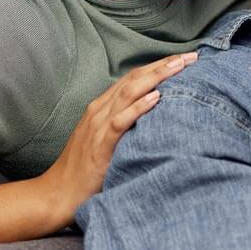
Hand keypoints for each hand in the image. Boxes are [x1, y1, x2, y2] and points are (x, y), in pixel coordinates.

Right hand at [36, 51, 197, 225]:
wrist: (59, 192)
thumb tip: (153, 114)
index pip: (134, 77)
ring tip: (179, 67)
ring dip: (156, 77)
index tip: (184, 58)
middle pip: (135, 79)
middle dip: (164, 65)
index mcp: (102, 106)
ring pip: (129, 93)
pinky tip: (156, 98)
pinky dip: (138, 107)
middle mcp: (100, 110)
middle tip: (191, 56)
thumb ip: (124, 122)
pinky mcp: (100, 145)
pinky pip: (120, 122)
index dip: (159, 65)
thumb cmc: (85, 168)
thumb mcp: (105, 137)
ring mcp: (98, 126)